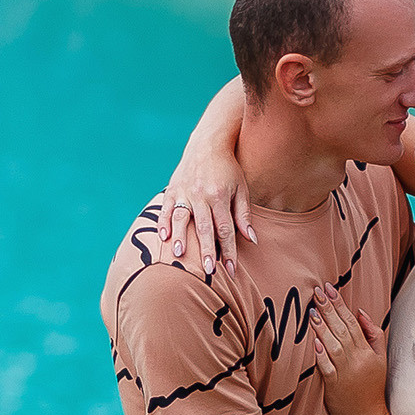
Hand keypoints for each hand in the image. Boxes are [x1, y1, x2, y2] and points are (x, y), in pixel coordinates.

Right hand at [157, 153, 254, 274]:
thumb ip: (244, 215)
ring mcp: (185, 190)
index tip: (231, 269)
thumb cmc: (229, 169)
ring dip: (180, 236)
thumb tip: (252, 239)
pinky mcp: (173, 187)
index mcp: (220, 195)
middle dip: (206, 250)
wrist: (209, 143)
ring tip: (179, 254)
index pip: (225, 228)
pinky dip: (163, 221)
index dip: (228, 250)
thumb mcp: (242, 189)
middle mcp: (201, 194)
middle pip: (204, 227)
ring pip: (181, 217)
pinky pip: (166, 206)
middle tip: (209, 270)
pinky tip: (163, 236)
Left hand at [311, 284, 387, 414]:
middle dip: (329, 309)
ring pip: (333, 345)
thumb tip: (360, 312)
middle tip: (317, 292)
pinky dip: (321, 355)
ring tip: (312, 311)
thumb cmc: (373, 388)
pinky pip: (327, 367)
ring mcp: (346, 373)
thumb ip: (373, 335)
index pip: (352, 323)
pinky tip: (314, 342)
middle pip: (342, 330)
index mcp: (368, 352)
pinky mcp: (334, 386)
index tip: (330, 288)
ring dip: (322, 327)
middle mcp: (357, 360)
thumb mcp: (381, 359)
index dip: (340, 305)